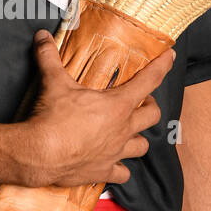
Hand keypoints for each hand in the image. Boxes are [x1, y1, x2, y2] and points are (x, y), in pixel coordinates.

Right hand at [23, 30, 176, 188]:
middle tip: (140, 101)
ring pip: (142, 146)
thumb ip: (49, 57)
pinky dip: (121, 168)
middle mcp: (122, 129)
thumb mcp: (53, 82)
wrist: (39, 154)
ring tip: (130, 132)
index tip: (171, 57)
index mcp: (117, 105)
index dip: (162, 66)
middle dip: (150, 106)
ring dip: (139, 138)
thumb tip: (42, 36)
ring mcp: (115, 152)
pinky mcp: (104, 171)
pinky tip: (114, 163)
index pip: (148, 80)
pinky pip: (122, 173)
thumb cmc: (52, 118)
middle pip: (152, 115)